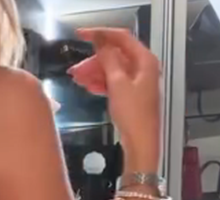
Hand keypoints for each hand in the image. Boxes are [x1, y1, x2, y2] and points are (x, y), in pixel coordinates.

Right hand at [68, 28, 160, 171]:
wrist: (141, 145)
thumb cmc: (133, 115)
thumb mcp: (117, 84)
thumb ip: (108, 59)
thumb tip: (100, 42)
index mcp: (145, 60)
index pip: (121, 38)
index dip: (101, 34)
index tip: (81, 36)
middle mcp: (144, 69)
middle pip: (116, 56)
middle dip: (94, 61)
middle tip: (74, 69)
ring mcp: (138, 84)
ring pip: (113, 71)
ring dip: (94, 73)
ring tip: (76, 79)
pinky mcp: (132, 97)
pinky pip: (114, 84)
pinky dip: (102, 84)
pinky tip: (88, 87)